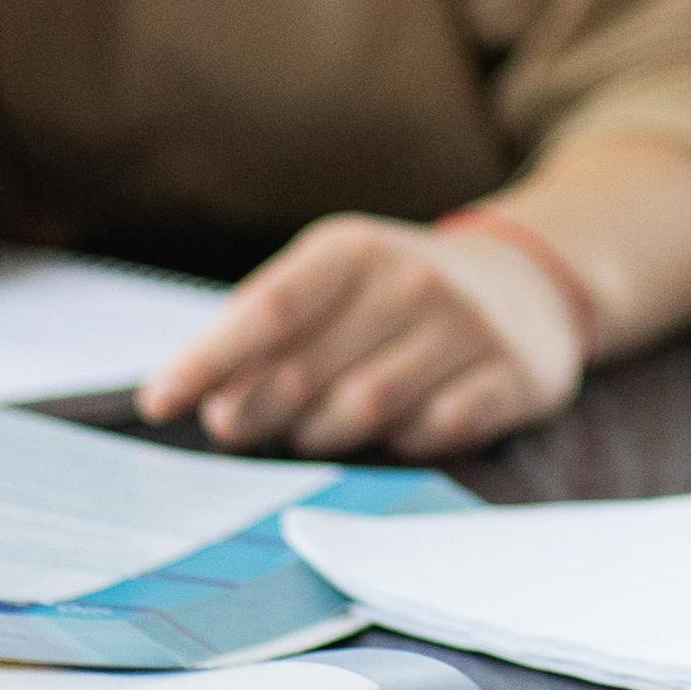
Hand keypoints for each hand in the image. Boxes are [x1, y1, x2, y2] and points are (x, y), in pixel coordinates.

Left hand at [142, 215, 586, 459]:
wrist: (531, 280)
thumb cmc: (398, 292)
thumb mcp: (335, 284)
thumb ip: (273, 334)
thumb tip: (210, 403)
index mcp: (355, 248)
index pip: (268, 309)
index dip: (207, 360)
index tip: (159, 403)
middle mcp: (414, 279)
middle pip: (308, 369)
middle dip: (258, 409)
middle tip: (234, 426)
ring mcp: (469, 328)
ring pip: (366, 408)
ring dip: (325, 431)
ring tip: (315, 427)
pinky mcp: (513, 376)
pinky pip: (435, 432)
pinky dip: (404, 441)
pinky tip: (400, 426)